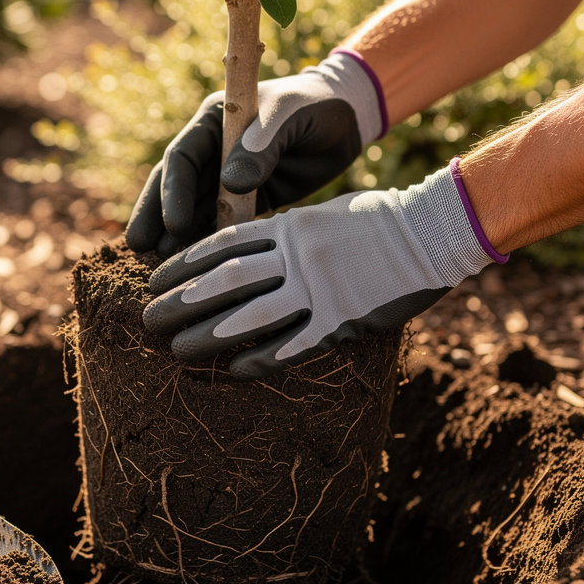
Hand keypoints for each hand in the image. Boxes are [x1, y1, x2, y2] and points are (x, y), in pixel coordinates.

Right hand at [126, 50, 386, 255]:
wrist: (348, 119)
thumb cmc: (317, 104)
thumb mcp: (290, 115)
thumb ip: (262, 145)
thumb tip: (230, 184)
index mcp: (215, 120)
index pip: (181, 157)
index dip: (171, 192)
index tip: (173, 224)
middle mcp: (213, 149)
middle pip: (174, 186)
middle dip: (156, 217)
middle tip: (140, 249)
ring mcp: (226, 176)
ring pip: (192, 208)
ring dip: (178, 235)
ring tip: (163, 266)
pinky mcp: (245, 199)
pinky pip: (220, 222)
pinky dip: (209, 241)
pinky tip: (198, 266)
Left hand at [143, 161, 506, 379]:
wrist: (435, 230)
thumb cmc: (378, 219)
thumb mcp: (322, 213)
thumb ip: (283, 231)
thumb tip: (245, 250)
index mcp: (289, 225)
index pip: (222, 245)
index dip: (183, 264)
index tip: (155, 278)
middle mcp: (297, 256)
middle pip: (224, 282)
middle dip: (181, 302)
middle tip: (148, 319)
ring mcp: (320, 289)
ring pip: (249, 317)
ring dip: (207, 336)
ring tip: (176, 350)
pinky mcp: (343, 321)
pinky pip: (293, 345)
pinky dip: (261, 358)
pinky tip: (234, 370)